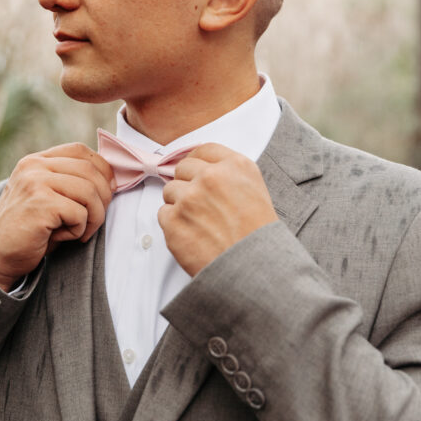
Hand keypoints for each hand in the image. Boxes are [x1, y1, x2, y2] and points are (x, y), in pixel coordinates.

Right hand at [0, 143, 113, 291]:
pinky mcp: (40, 203)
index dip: (102, 169)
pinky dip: (79, 230)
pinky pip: (79, 213)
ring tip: (80, 231)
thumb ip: (72, 182)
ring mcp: (34, 182)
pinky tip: (63, 236)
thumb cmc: (32, 230)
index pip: (80, 150)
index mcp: (36, 161)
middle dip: (103, 197)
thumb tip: (113, 179)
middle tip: (94, 220)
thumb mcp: (50, 197)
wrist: (0, 257)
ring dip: (94, 217)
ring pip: (89, 191)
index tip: (108, 191)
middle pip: (90, 170)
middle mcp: (33, 166)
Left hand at [157, 143, 277, 276]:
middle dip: (188, 184)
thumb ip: (229, 174)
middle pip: (183, 168)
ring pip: (170, 190)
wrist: (253, 270)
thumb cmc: (257, 235)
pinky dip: (174, 225)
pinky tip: (193, 237)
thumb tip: (201, 168)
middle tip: (200, 206)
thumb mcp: (255, 191)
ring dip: (179, 205)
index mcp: (235, 166)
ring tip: (199, 224)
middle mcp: (210, 177)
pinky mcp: (173, 220)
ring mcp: (189, 198)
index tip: (197, 175)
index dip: (198, 163)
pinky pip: (163, 214)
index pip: (203, 150)